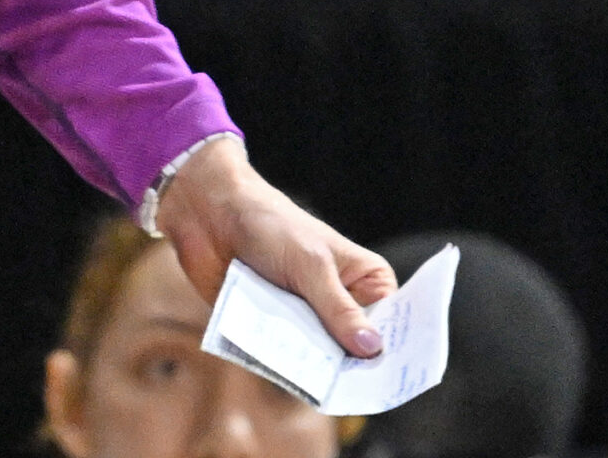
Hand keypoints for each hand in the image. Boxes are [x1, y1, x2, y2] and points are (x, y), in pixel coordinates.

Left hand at [151, 137, 395, 356]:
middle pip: (358, 352)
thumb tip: (372, 349)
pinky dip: (285, 368)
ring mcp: (310, 324)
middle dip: (353, 368)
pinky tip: (286, 372)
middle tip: (351, 388)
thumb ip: (338, 309)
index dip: (394, 349)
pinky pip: (288, 363)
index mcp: (366, 282)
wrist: (212, 219)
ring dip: (316, 370)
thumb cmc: (272, 227)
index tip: (393, 376)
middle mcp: (343, 306)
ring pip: (322, 362)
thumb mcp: (311, 266)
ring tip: (316, 379)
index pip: (393, 324)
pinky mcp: (278, 334)